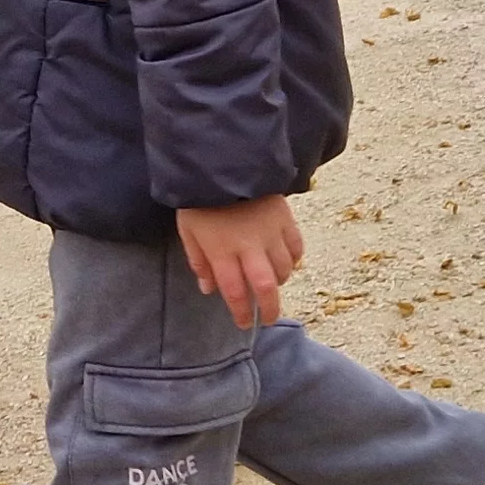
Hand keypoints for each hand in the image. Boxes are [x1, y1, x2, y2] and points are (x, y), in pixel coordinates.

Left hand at [176, 195, 305, 328]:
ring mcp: (270, 232)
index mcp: (222, 251)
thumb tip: (208, 289)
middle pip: (266, 287)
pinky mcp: (285, 217)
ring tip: (271, 284)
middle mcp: (249, 246)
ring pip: (284, 268)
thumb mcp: (188, 230)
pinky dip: (293, 259)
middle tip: (268, 318)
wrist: (222, 161)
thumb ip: (198, 261)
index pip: (235, 292)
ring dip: (279, 281)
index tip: (243, 323)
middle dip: (269, 308)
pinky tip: (286, 261)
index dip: (241, 312)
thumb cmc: (200, 197)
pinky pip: (296, 246)